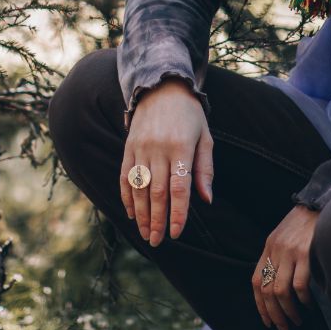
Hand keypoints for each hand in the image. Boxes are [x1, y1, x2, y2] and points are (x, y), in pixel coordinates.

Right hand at [120, 76, 213, 245]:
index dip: (177, 213)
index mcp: (181, 147)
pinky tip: (131, 214)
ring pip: (139, 188)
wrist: (161, 88)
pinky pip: (125, 177)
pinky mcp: (128, 148)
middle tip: (158, 241)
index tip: (176, 233)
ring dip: (141, 214)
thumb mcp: (205, 138)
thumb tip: (206, 200)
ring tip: (145, 234)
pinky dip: (127, 197)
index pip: (178, 187)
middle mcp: (158, 149)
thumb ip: (205, 169)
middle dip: (157, 220)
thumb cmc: (190, 115)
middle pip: (157, 192)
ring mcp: (140, 149)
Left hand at [252, 205, 318, 329]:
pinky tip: (308, 305)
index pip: (256, 282)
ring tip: (296, 321)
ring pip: (281, 292)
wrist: (321, 202)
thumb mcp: (284, 236)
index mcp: (269, 247)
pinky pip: (299, 285)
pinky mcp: (306, 254)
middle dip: (274, 315)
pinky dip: (303, 300)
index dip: (260, 305)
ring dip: (288, 311)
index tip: (267, 321)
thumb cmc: (305, 222)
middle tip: (283, 329)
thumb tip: (279, 288)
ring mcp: (290, 253)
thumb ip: (279, 256)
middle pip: (268, 291)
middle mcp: (276, 250)